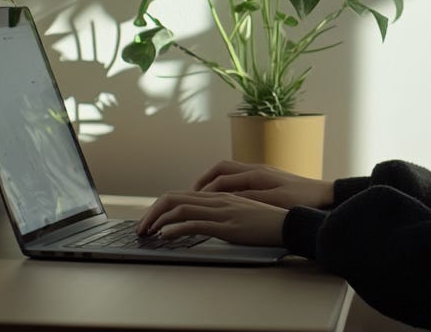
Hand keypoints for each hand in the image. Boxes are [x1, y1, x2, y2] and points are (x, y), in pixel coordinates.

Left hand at [136, 190, 287, 246]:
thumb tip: (201, 223)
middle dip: (152, 211)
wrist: (289, 222)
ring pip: (180, 208)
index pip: (181, 195)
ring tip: (147, 232)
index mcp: (219, 195)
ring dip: (158, 220)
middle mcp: (217, 199)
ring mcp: (221, 211)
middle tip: (141, 227)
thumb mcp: (241, 213)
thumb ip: (222, 213)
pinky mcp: (226, 225)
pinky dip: (175, 228)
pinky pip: (195, 223)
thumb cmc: (267, 221)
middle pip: (174, 197)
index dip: (161, 206)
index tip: (150, 220)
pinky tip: (165, 235)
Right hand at [191, 160, 334, 209]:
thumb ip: (250, 199)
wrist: (324, 195)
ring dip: (214, 181)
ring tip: (202, 195)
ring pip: (229, 171)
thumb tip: (227, 198)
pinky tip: (225, 197)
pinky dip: (226, 184)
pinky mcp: (267, 178)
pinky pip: (239, 177)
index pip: (222, 179)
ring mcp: (261, 172)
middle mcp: (256, 169)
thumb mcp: (275, 202)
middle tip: (191, 193)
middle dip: (204, 180)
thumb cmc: (302, 200)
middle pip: (222, 168)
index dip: (205, 190)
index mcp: (256, 175)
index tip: (191, 201)